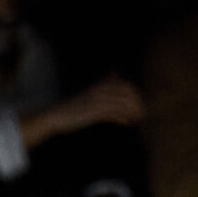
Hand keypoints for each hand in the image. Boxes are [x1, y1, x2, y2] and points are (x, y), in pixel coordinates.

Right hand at [22, 75, 144, 148]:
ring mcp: (96, 102)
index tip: (140, 104)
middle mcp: (99, 91)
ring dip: (132, 111)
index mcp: (100, 86)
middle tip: (142, 113)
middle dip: (137, 103)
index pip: (126, 85)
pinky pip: (113, 114)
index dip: (136, 94)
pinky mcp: (93, 112)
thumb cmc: (74, 106)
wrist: (55, 116)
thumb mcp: (90, 92)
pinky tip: (128, 123)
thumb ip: (103, 83)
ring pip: (122, 104)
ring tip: (137, 119)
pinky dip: (122, 118)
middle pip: (127, 94)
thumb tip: (115, 73)